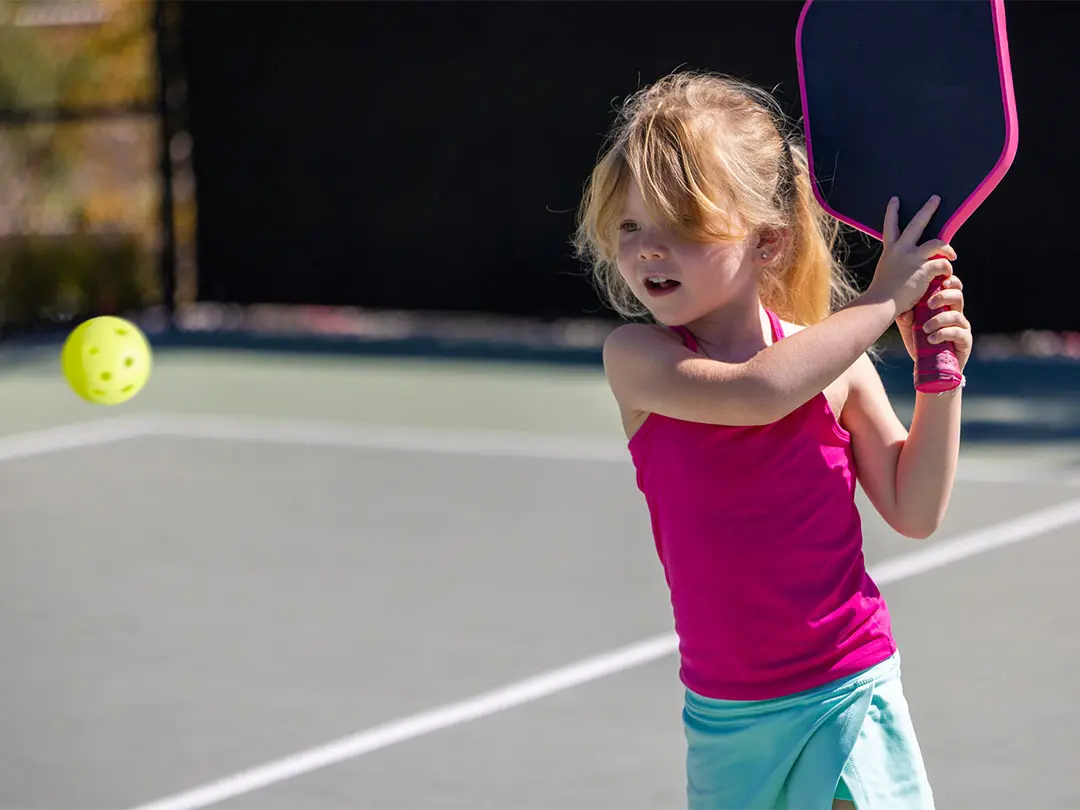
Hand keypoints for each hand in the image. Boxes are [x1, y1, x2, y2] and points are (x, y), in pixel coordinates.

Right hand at [867, 195, 957, 314]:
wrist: (880, 304)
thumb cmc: (881, 295)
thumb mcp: (886, 274)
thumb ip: (897, 266)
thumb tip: (907, 267)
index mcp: (890, 251)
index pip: (890, 226)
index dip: (892, 212)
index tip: (895, 200)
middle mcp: (900, 250)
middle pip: (917, 223)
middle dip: (928, 209)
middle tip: (935, 199)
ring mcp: (912, 259)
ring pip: (937, 243)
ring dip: (947, 248)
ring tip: (952, 254)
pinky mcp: (924, 269)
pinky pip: (942, 264)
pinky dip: (946, 269)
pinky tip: (946, 275)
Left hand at [895, 274, 971, 372]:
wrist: (930, 367)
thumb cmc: (920, 344)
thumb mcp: (908, 329)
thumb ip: (905, 318)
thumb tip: (902, 312)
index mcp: (945, 306)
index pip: (951, 287)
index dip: (949, 280)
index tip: (939, 281)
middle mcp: (956, 313)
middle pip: (958, 295)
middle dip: (944, 296)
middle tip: (929, 303)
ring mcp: (962, 327)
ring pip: (956, 315)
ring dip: (939, 320)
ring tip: (925, 329)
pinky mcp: (965, 340)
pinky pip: (957, 332)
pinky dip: (943, 334)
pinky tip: (931, 339)